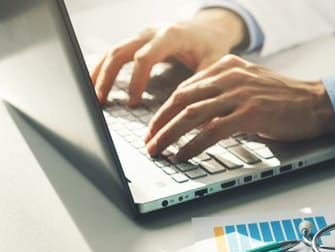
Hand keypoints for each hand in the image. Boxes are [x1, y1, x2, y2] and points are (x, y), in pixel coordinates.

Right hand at [91, 8, 245, 105]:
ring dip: (99, 73)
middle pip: (120, 52)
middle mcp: (151, 32)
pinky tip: (94, 83)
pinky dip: (103, 67)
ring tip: (91, 95)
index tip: (133, 103)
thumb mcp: (214, 62)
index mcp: (171, 36)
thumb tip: (196, 111)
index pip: (145, 58)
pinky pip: (115, 52)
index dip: (137, 81)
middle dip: (107, 77)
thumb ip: (203, 83)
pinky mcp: (137, 41)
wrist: (209, 28)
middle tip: (100, 101)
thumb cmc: (211, 45)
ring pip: (112, 51)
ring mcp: (142, 35)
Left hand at [144, 55, 334, 160]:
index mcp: (228, 67)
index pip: (187, 88)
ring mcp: (240, 94)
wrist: (318, 104)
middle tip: (149, 141)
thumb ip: (226, 94)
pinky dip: (194, 144)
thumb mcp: (252, 87)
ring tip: (159, 150)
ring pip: (192, 114)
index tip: (155, 126)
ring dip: (170, 135)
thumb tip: (200, 117)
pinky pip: (212, 130)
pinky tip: (184, 154)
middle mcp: (230, 77)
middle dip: (160, 122)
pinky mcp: (250, 114)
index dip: (166, 109)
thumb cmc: (288, 100)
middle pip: (183, 99)